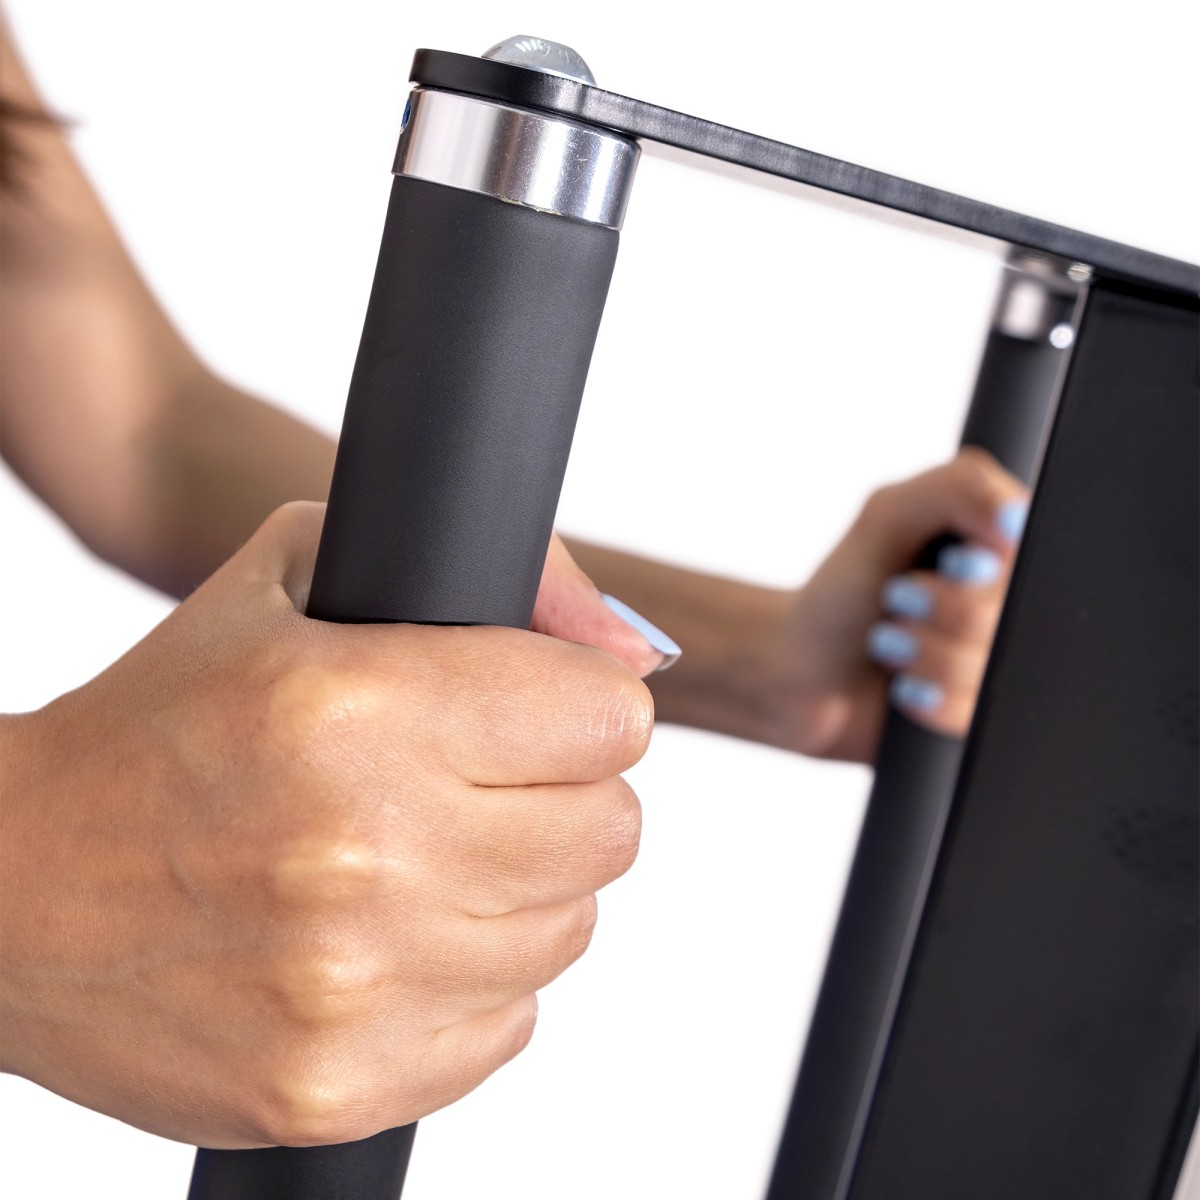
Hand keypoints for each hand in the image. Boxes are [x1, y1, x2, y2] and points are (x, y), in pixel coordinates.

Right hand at [0, 503, 660, 1148]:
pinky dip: (472, 981)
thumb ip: (502, 581)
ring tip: (424, 861)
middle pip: (610, 828)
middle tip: (484, 788)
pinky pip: (509, 1026)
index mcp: (356, 704)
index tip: (545, 716)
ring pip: (569, 929)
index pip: (609, 717)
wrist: (9, 893)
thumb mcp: (303, 582)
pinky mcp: (338, 1084)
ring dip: (519, 890)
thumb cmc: (160, 722)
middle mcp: (362, 847)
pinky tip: (393, 941)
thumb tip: (637, 648)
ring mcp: (353, 984)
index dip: (587, 709)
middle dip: (563, 797)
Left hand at [776, 448, 1027, 759]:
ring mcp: (996, 672)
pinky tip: (902, 689)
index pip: (1034, 553)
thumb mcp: (889, 515)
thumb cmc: (843, 592)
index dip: (982, 566)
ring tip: (888, 646)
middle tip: (896, 600)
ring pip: (983, 667)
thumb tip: (1018, 519)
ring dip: (918, 654)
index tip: (947, 562)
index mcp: (1003, 559)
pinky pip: (971, 715)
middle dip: (932, 607)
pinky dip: (924, 699)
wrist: (798, 672)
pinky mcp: (979, 723)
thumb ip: (958, 487)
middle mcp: (1009, 615)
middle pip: (999, 612)